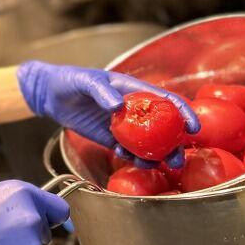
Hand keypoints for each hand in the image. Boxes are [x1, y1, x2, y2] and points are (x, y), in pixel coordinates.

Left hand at [17, 61, 199, 167]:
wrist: (50, 94)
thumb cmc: (69, 80)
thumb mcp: (84, 81)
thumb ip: (101, 91)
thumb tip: (118, 105)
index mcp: (133, 89)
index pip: (164, 100)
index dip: (183, 112)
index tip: (194, 128)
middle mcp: (133, 109)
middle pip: (162, 128)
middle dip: (174, 144)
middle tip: (178, 159)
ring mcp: (123, 125)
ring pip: (147, 143)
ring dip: (155, 156)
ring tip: (153, 165)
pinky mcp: (110, 138)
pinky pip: (127, 151)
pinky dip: (131, 157)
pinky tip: (125, 157)